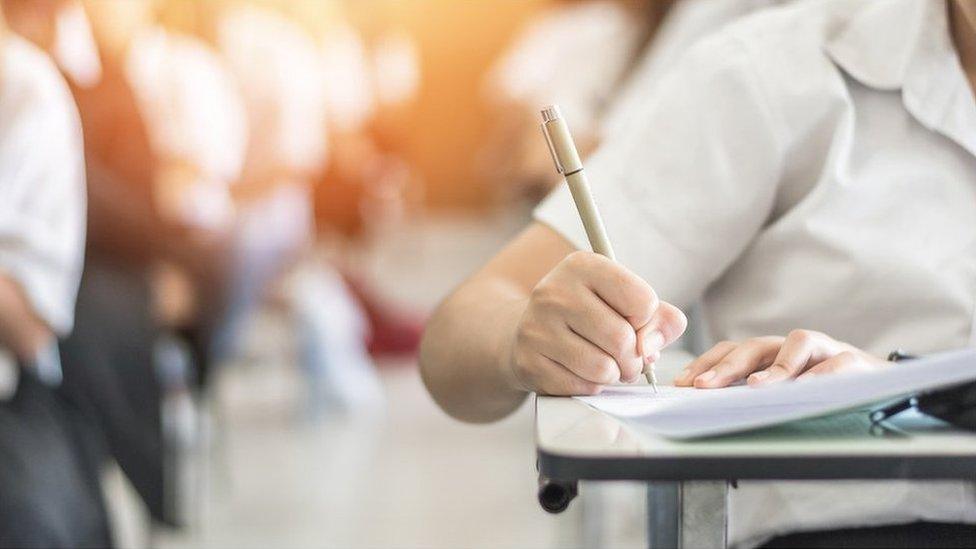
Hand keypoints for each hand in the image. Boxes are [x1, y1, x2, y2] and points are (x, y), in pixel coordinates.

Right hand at [506, 251, 686, 395]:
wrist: (531, 329)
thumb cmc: (588, 313)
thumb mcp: (624, 300)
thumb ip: (659, 318)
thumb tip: (651, 347)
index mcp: (582, 265)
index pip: (642, 300)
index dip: (646, 320)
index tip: (632, 321)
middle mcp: (555, 291)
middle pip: (622, 339)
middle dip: (634, 358)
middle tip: (627, 358)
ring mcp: (537, 327)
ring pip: (603, 368)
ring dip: (614, 374)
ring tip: (606, 365)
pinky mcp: (528, 361)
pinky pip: (581, 387)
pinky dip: (591, 386)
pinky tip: (581, 371)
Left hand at [674, 329, 887, 388]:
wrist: (884, 385)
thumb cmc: (826, 390)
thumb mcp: (786, 392)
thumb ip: (755, 395)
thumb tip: (710, 408)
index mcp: (773, 353)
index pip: (732, 350)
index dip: (706, 362)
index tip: (682, 383)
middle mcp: (794, 346)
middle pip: (755, 345)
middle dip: (726, 365)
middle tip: (703, 386)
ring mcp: (825, 349)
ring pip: (797, 343)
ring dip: (775, 366)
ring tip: (754, 388)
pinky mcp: (856, 361)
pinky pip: (838, 363)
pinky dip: (821, 375)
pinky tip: (805, 389)